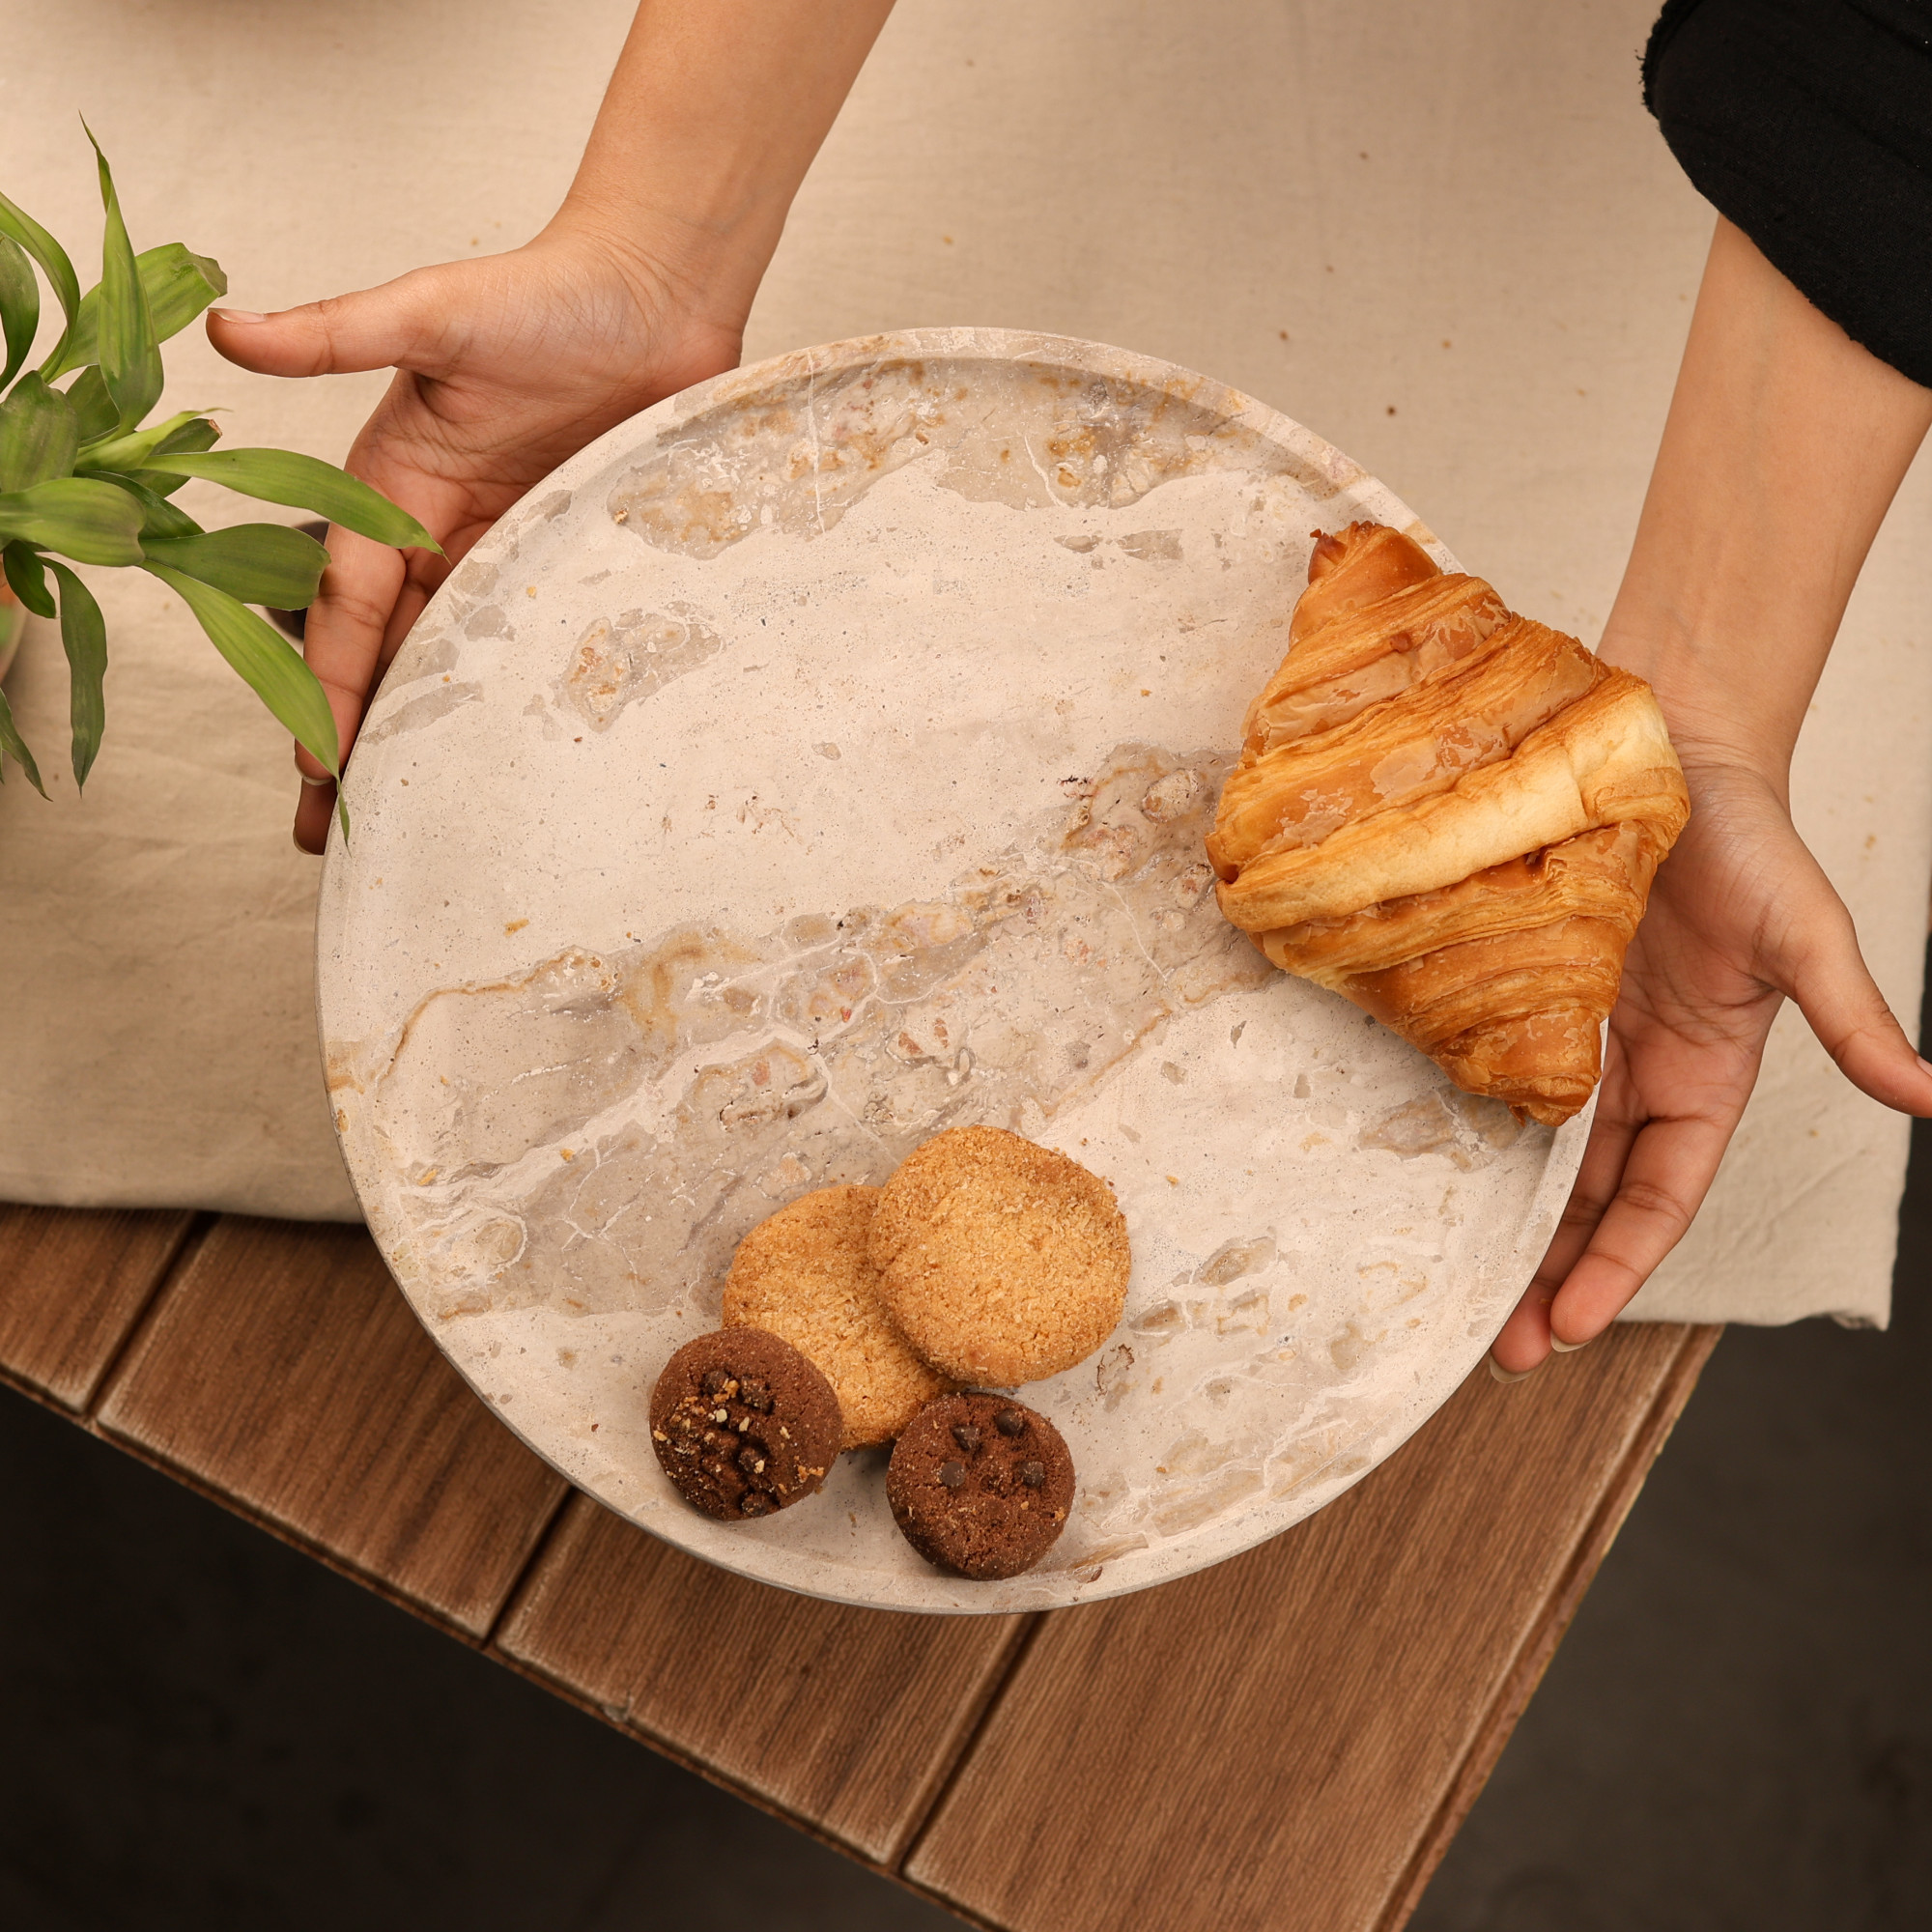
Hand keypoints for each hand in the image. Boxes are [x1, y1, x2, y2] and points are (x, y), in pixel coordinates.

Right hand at [208, 227, 745, 850]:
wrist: (659, 290)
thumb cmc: (547, 291)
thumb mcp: (432, 310)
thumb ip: (337, 333)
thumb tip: (229, 328)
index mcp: (392, 488)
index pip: (349, 606)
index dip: (329, 684)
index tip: (314, 760)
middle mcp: (442, 533)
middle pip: (390, 655)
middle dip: (357, 739)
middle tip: (335, 830)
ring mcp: (512, 552)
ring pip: (459, 664)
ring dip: (432, 739)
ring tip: (413, 824)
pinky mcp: (575, 559)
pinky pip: (541, 643)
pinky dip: (518, 701)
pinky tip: (514, 762)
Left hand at [1491, 751, 1931, 1372]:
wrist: (1669, 750)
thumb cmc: (1752, 839)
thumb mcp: (1808, 937)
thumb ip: (1852, 1021)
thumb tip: (1926, 1096)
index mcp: (1705, 1080)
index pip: (1658, 1198)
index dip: (1618, 1265)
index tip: (1570, 1323)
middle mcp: (1635, 1074)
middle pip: (1587, 1199)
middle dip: (1550, 1273)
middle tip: (1501, 1350)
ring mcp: (1573, 1039)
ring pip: (1534, 1156)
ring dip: (1504, 1223)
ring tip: (1462, 1294)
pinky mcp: (1520, 995)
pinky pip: (1489, 1076)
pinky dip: (1467, 1131)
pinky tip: (1428, 1178)